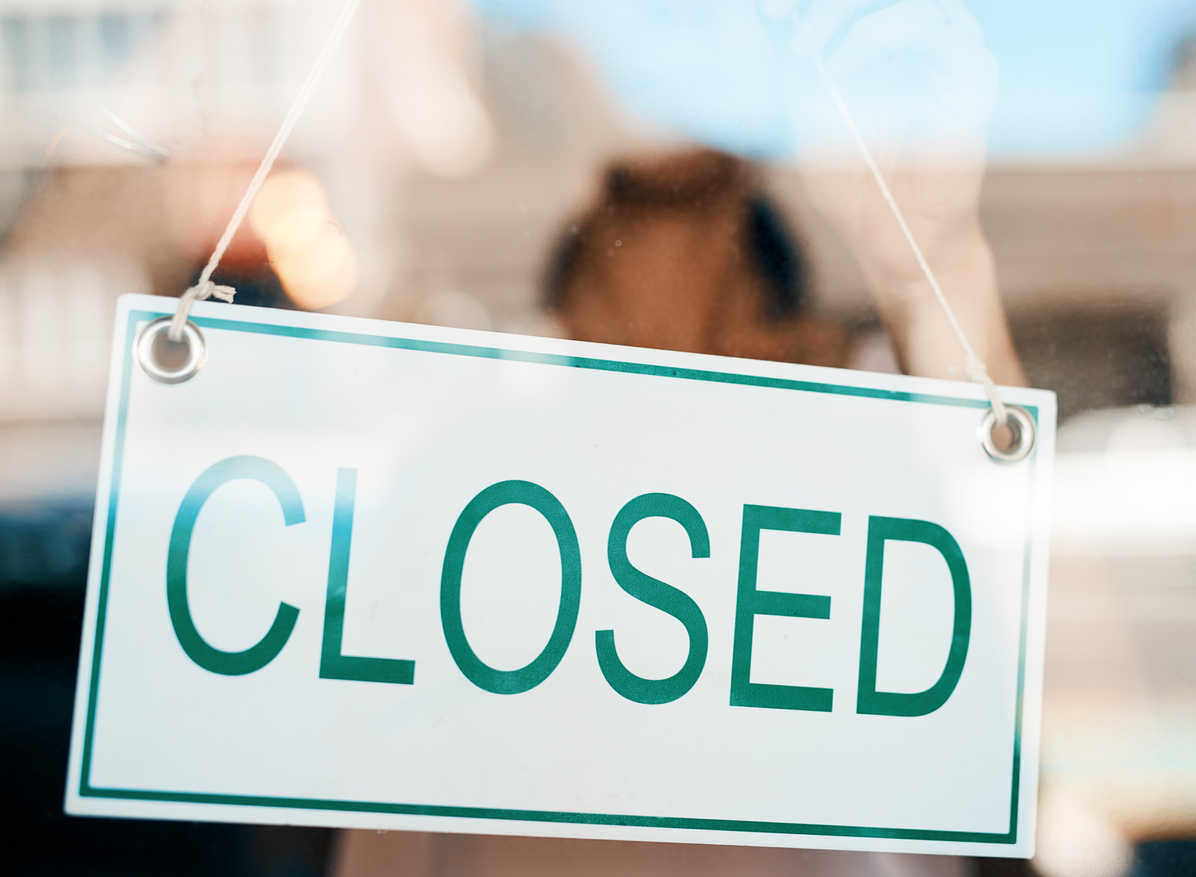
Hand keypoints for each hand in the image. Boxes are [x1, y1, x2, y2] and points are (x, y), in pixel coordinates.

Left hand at [758, 0, 1022, 384]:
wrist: (890, 240)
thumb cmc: (852, 188)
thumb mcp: (806, 117)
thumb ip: (797, 63)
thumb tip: (768, 13)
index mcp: (883, 46)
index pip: (858, 0)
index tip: (771, 10)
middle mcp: (919, 43)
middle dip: (829, 0)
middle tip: (785, 18)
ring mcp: (948, 57)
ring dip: (851, 12)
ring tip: (813, 53)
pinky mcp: (971, 79)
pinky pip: (942, 29)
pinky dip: (883, 32)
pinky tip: (844, 67)